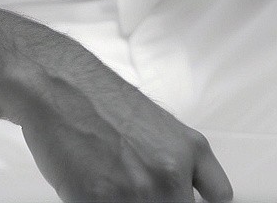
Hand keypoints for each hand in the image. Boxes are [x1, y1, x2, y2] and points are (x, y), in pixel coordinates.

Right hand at [0, 0, 232, 201]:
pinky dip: (93, 202)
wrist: (57, 86)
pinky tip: (87, 188)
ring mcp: (137, 192)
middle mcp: (172, 174)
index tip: (181, 198)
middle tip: (128, 187)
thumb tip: (188, 196)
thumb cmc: (101, 105)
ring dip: (120, 202)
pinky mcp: (100, 202)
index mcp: (192, 151)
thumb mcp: (160, 129)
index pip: (219, 199)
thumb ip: (182, 166)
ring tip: (107, 181)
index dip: (193, 202)